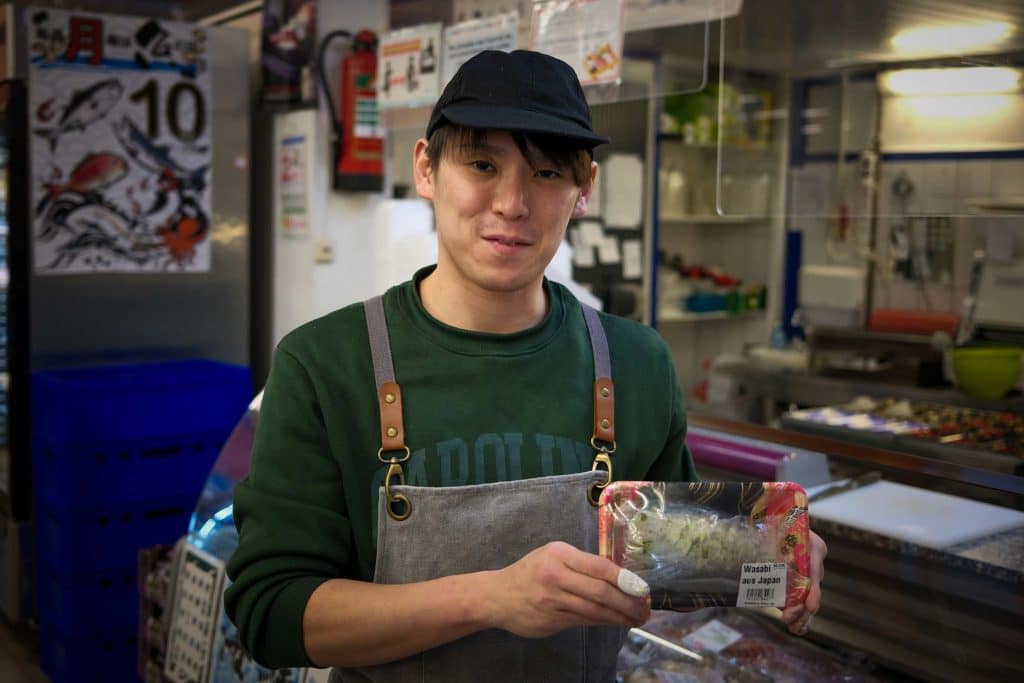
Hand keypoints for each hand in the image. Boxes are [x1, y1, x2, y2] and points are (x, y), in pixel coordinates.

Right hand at [486, 541, 650, 638]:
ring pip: (594, 611)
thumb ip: (581, 563)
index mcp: (558, 554)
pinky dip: (603, 621)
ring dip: (619, 617)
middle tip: (645, 610)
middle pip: (600, 592)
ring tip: (636, 618)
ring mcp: (551, 600)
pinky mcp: (551, 620)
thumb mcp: (553, 555)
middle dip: (628, 603)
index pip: (600, 566)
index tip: (643, 589)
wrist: (497, 596)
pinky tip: (615, 621)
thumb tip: (620, 576)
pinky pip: (583, 621)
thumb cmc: (531, 571)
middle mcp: (555, 576)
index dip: (625, 579)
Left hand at [782, 530, 826, 635]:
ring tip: (793, 627)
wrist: (780, 524)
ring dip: (800, 614)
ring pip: (807, 598)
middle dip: (802, 606)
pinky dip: (799, 615)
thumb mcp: (779, 521)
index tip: (810, 606)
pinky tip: (796, 628)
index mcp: (814, 547)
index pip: (813, 568)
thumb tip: (765, 537)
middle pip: (812, 588)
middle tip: (789, 617)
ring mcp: (807, 576)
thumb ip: (775, 530)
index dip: (813, 590)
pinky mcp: (797, 583)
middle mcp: (814, 564)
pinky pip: (801, 601)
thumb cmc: (780, 521)